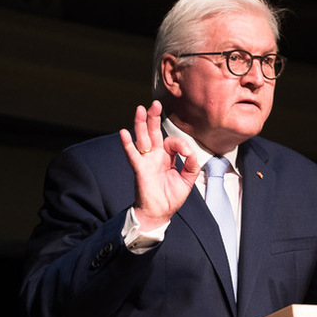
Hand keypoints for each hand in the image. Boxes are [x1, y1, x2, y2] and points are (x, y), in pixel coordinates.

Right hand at [119, 101, 200, 230]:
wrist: (160, 213)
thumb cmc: (171, 197)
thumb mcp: (187, 181)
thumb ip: (192, 166)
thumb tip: (192, 154)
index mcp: (167, 157)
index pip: (172, 142)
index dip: (182, 145)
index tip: (188, 154)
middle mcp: (155, 156)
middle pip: (153, 133)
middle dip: (154, 118)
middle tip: (155, 103)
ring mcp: (146, 162)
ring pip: (142, 139)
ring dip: (141, 124)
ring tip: (140, 109)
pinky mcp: (139, 170)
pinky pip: (132, 155)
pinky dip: (127, 144)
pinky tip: (123, 132)